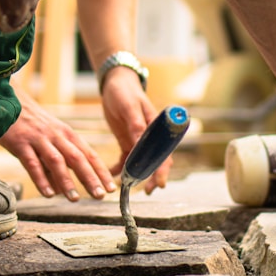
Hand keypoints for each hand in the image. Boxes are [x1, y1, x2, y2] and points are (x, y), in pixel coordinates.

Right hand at [0, 87, 116, 200]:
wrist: (7, 101)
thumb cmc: (30, 123)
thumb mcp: (49, 139)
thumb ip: (56, 162)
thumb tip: (62, 189)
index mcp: (67, 134)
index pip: (89, 154)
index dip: (101, 171)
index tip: (111, 187)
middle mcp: (57, 136)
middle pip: (77, 158)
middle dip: (90, 177)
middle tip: (100, 195)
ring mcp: (39, 139)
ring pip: (57, 161)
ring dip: (67, 181)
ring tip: (75, 199)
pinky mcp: (21, 142)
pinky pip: (33, 163)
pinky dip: (41, 179)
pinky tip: (48, 193)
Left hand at [100, 67, 172, 193]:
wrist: (115, 84)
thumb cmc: (125, 92)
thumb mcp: (129, 107)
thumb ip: (136, 125)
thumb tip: (141, 145)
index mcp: (156, 127)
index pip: (164, 151)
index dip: (163, 169)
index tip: (160, 183)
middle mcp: (150, 136)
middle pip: (155, 160)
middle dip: (152, 177)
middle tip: (148, 191)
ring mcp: (138, 139)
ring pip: (141, 162)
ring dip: (136, 176)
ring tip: (128, 188)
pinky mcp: (127, 140)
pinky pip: (126, 158)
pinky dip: (120, 167)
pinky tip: (111, 174)